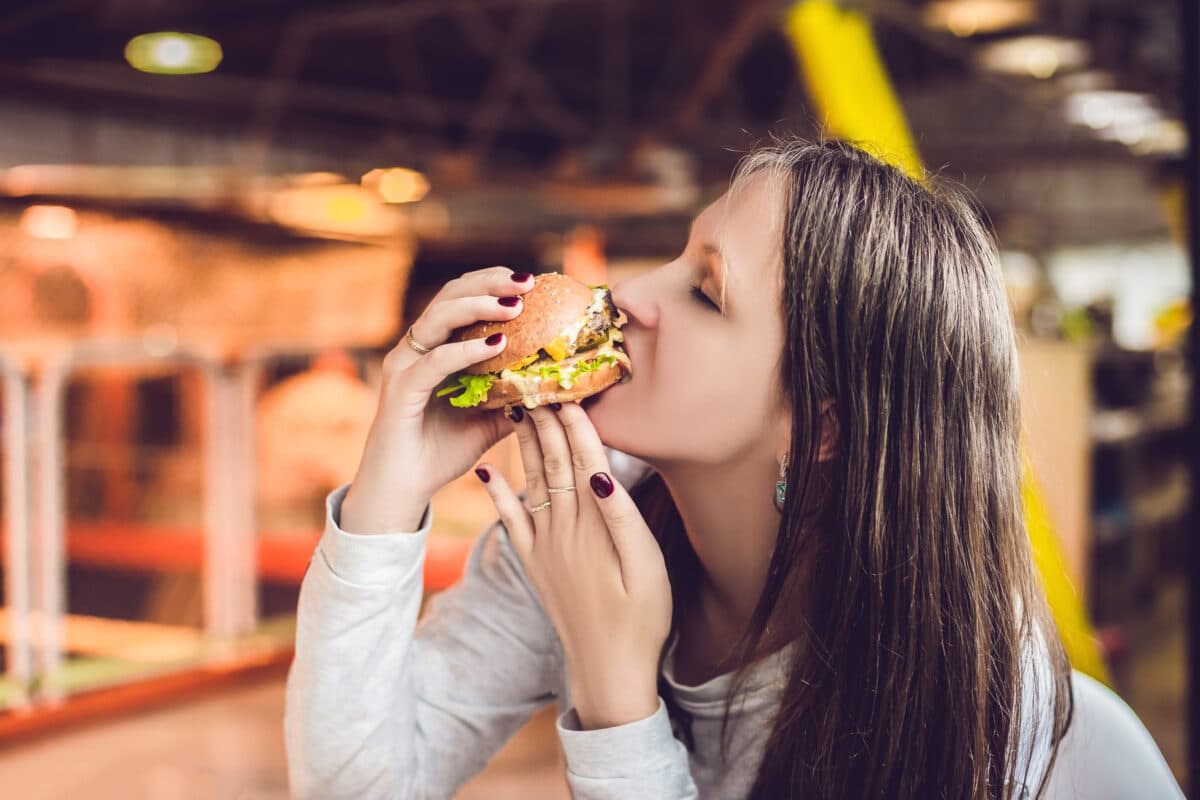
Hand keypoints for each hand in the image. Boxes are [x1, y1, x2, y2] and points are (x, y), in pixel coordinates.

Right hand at [341, 267, 534, 533]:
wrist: (404, 489)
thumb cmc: (440, 453)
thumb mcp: (489, 422)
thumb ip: (514, 401)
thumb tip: (555, 390)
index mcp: (435, 348)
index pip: (462, 298)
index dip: (494, 284)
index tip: (532, 282)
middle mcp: (417, 349)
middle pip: (451, 295)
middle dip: (490, 282)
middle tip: (528, 281)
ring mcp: (405, 365)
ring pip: (439, 317)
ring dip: (479, 305)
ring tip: (514, 305)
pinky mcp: (401, 388)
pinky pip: (435, 360)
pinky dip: (465, 349)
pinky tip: (496, 345)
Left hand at [475, 402, 671, 729]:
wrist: (608, 670)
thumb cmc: (641, 618)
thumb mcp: (646, 567)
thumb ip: (622, 519)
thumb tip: (601, 471)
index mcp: (596, 525)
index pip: (583, 459)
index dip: (576, 421)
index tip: (568, 384)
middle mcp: (565, 529)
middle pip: (554, 462)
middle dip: (547, 418)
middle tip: (536, 377)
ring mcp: (546, 546)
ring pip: (533, 482)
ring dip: (525, 444)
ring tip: (515, 407)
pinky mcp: (535, 564)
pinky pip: (511, 523)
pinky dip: (499, 495)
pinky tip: (487, 472)